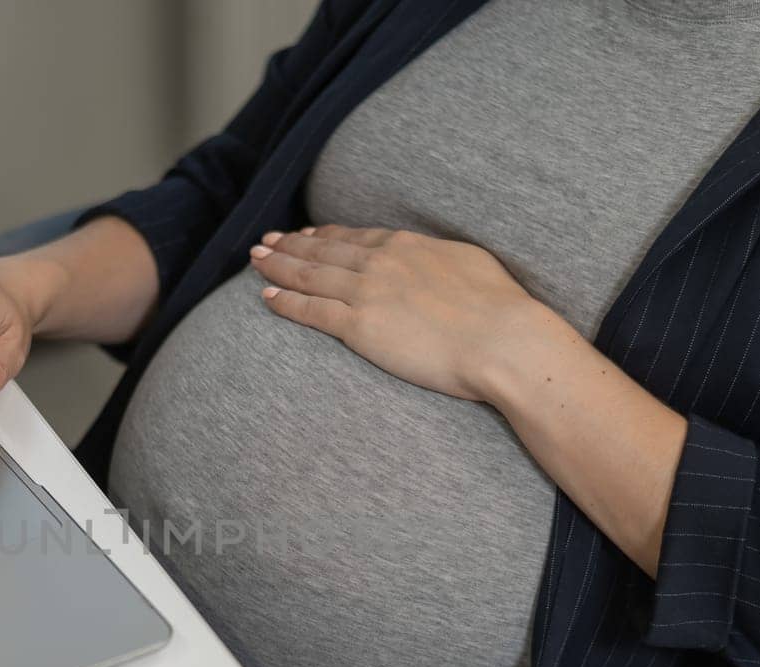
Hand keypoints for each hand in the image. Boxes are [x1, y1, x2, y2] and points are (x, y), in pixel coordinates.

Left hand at [248, 225, 567, 404]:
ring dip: (278, 267)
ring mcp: (367, 293)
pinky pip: (312, 311)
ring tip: (256, 261)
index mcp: (407, 245)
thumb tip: (436, 261)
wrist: (503, 339)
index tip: (307, 233)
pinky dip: (286, 303)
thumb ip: (441, 259)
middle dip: (290, 245)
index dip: (325, 235)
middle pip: (323, 250)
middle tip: (265, 241)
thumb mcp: (470, 263)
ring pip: (309, 275)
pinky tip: (267, 298)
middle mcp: (380, 262)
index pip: (355, 237)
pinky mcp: (359, 327)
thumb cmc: (500, 309)